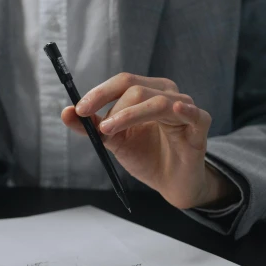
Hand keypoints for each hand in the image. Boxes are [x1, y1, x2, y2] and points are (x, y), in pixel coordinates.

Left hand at [61, 73, 237, 208]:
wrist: (171, 183)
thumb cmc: (147, 157)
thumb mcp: (115, 141)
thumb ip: (92, 127)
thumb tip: (65, 112)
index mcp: (149, 92)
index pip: (124, 81)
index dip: (100, 93)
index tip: (79, 109)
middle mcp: (168, 94)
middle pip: (137, 89)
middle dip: (113, 107)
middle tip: (99, 127)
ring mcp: (186, 109)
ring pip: (157, 102)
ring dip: (130, 115)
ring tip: (112, 130)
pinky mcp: (200, 127)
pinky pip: (194, 114)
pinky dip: (185, 110)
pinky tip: (176, 109)